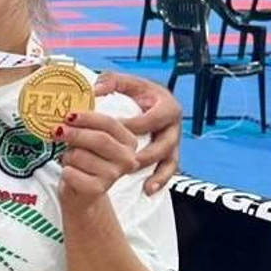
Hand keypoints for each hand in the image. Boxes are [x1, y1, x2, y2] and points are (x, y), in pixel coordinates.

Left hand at [55, 111, 137, 202]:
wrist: (82, 193)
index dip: (87, 117)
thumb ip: (86, 125)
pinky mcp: (97, 189)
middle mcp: (127, 159)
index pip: (110, 123)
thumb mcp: (90, 138)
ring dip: (67, 155)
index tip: (69, 116)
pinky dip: (64, 170)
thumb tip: (69, 113)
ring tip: (68, 159)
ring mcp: (113, 176)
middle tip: (57, 131)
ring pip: (81, 156)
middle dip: (75, 133)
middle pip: (100, 139)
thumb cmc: (86, 160)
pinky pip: (71, 173)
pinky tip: (69, 173)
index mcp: (128, 142)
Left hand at [94, 71, 181, 194]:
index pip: (149, 120)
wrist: (149, 102)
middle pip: (161, 144)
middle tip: (119, 158)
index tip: (112, 133)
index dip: (130, 127)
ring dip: (150, 171)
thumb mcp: (126, 81)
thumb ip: (110, 81)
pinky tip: (147, 189)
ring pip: (168, 160)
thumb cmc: (138, 93)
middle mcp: (173, 127)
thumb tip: (96, 89)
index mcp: (167, 106)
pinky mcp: (170, 156)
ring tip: (129, 175)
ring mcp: (174, 143)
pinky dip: (160, 181)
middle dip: (142, 153)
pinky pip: (169, 172)